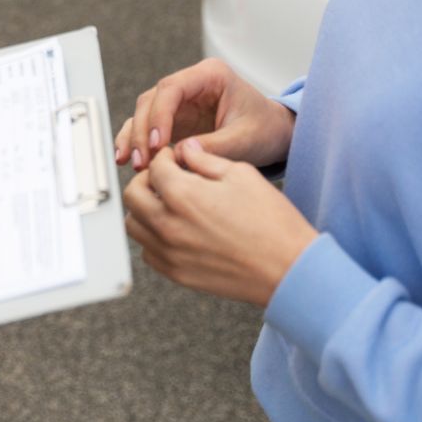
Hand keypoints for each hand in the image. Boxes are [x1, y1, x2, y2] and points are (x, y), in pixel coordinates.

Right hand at [114, 58, 295, 170]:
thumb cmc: (265, 129)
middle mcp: (190, 85)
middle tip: (142, 160)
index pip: (171, 89)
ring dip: (135, 138)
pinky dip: (137, 142)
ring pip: (143, 113)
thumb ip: (213, 146)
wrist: (274, 136)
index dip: (159, 115)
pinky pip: (147, 127)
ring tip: (133, 163)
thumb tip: (178, 154)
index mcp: (210, 76)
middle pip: (151, 101)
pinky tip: (129, 159)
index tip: (157, 144)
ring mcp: (179, 102)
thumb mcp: (245, 139)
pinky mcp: (173, 120)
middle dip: (143, 131)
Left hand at [123, 143, 317, 305]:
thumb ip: (205, 159)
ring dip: (144, 209)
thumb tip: (184, 148)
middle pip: (132, 194)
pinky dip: (153, 237)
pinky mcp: (175, 273)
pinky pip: (147, 251)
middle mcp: (167, 224)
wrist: (289, 270)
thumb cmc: (271, 221)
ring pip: (133, 224)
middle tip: (165, 179)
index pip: (154, 166)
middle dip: (146, 180)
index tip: (175, 158)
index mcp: (182, 195)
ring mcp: (168, 252)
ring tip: (168, 204)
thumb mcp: (241, 175)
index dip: (165, 157)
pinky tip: (175, 229)